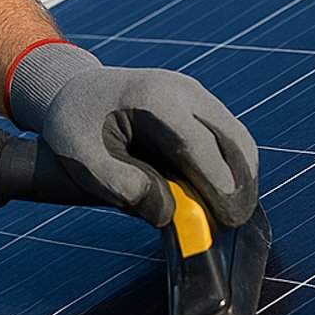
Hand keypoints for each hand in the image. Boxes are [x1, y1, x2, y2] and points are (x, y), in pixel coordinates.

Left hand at [7, 41, 257, 227]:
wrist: (73, 90)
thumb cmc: (75, 126)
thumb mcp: (82, 159)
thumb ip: (121, 186)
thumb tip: (168, 214)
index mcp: (152, 99)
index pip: (200, 144)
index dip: (219, 184)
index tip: (227, 220)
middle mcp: (182, 90)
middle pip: (232, 139)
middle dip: (239, 186)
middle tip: (232, 224)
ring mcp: (195, 94)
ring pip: (238, 139)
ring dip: (241, 178)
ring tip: (227, 215)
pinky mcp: (200, 105)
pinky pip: (229, 138)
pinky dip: (232, 168)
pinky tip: (218, 196)